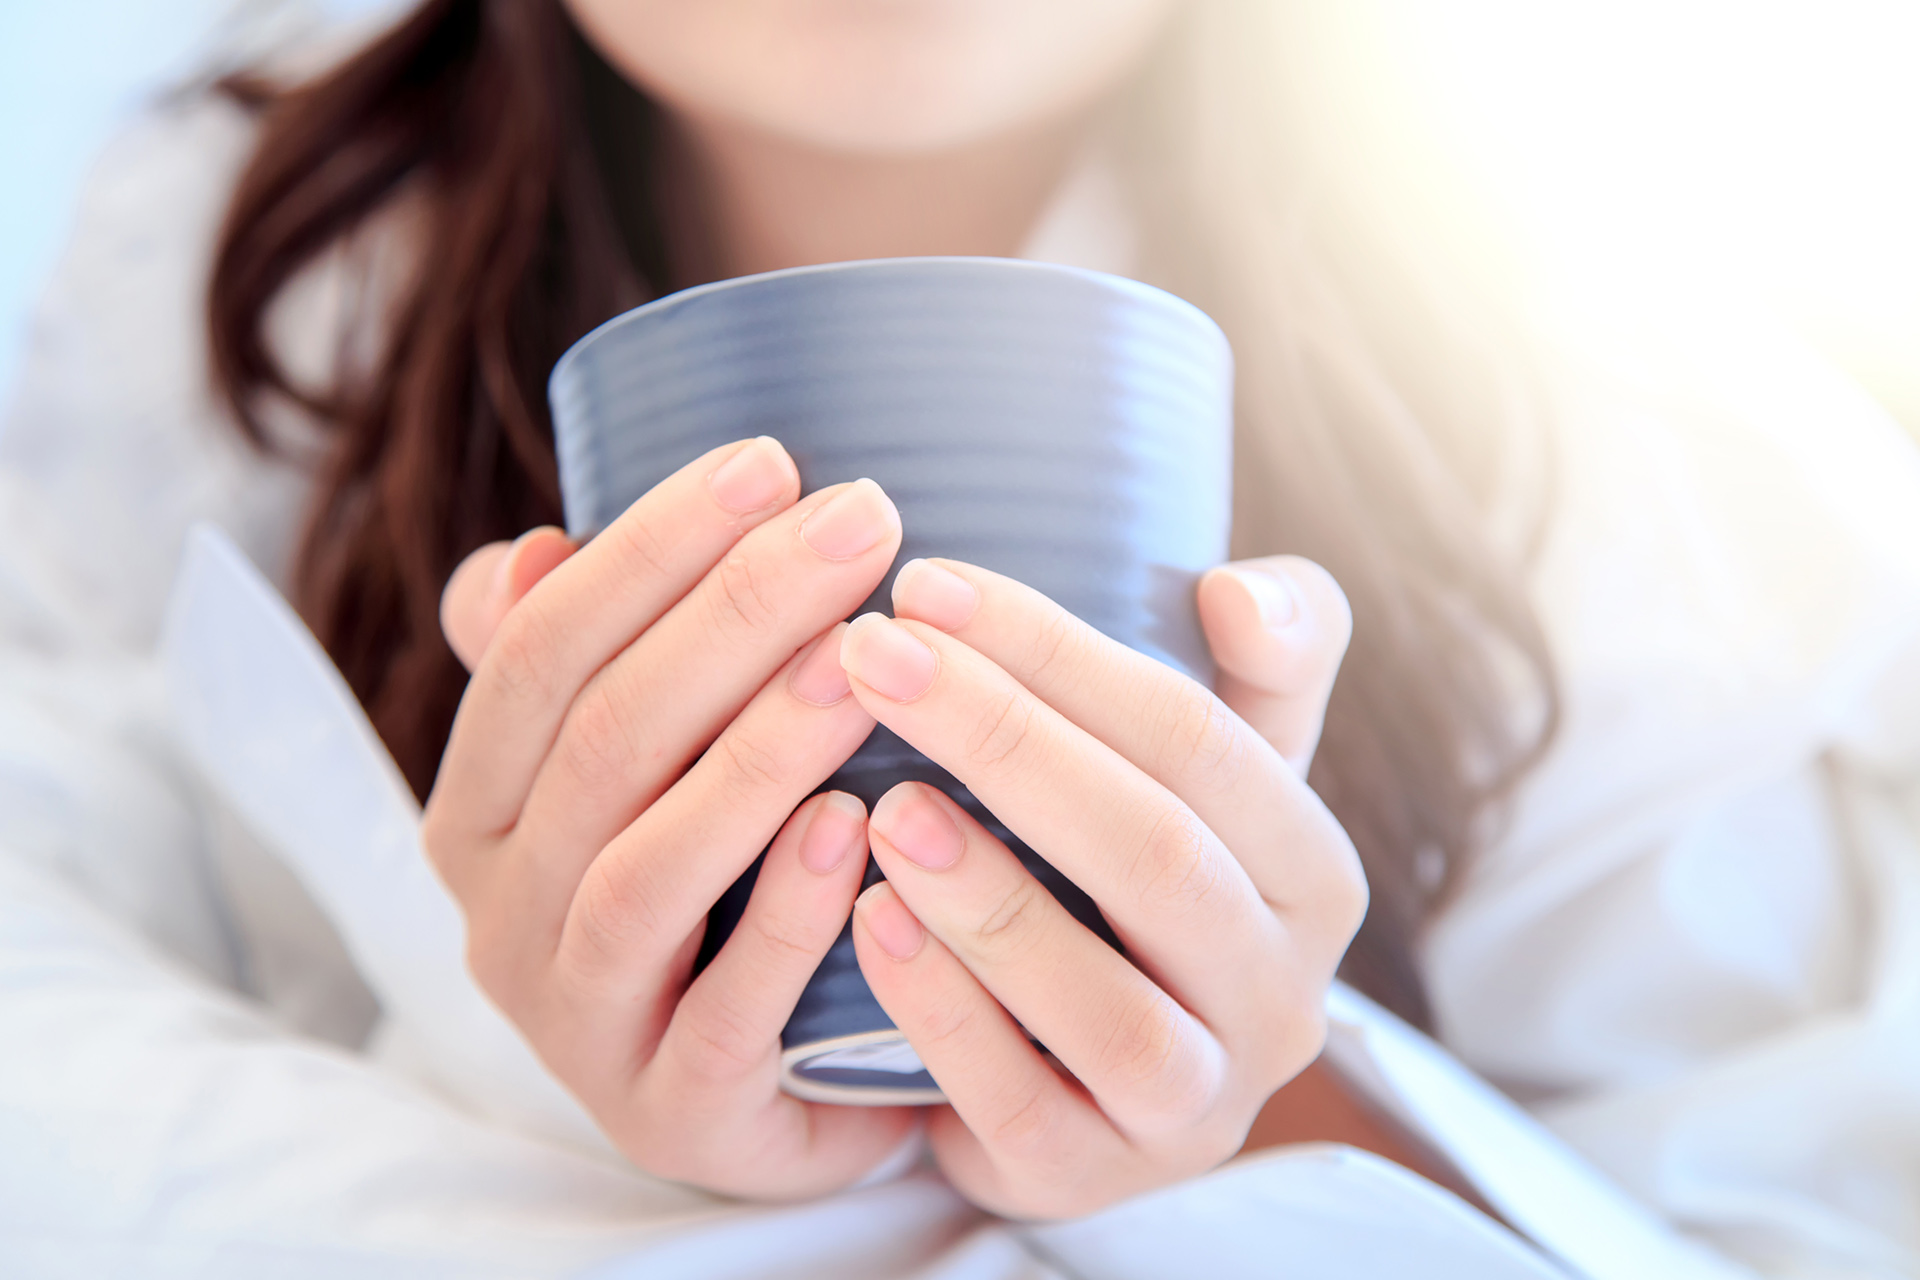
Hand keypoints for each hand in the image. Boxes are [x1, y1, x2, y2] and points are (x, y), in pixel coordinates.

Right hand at [425, 438, 916, 1198]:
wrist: (773, 1092)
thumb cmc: (709, 888)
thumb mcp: (633, 769)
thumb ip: (576, 665)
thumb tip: (533, 546)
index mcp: (474, 806)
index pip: (541, 651)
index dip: (650, 549)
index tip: (774, 462)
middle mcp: (496, 913)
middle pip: (605, 740)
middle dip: (735, 616)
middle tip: (862, 522)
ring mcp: (573, 1022)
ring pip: (644, 868)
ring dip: (757, 752)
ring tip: (864, 659)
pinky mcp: (665, 1111)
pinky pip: (719, 1012)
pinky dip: (782, 917)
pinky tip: (855, 826)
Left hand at [839, 555, 1363, 1218]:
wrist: (1090, 1069)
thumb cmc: (1135, 880)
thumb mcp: (1215, 767)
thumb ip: (1263, 656)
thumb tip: (1234, 590)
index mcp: (1312, 874)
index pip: (1198, 739)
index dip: (1061, 653)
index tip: (928, 585)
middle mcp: (1280, 999)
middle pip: (1155, 855)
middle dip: (1005, 741)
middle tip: (873, 657)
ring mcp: (1194, 1105)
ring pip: (1107, 1005)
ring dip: (989, 895)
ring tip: (881, 804)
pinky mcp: (1093, 1177)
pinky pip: (1020, 1102)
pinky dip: (943, 1010)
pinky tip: (869, 920)